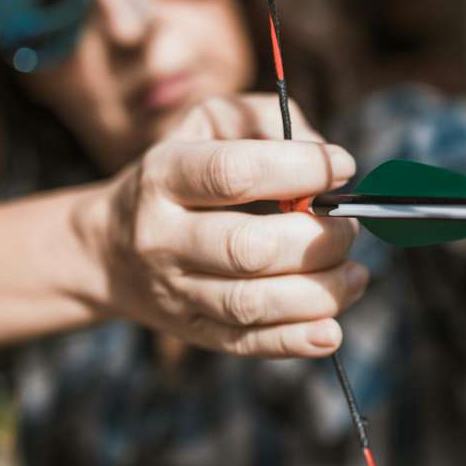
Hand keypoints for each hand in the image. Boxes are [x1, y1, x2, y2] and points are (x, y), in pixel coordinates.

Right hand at [76, 95, 367, 357]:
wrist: (110, 248)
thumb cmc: (183, 171)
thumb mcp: (207, 123)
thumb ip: (266, 121)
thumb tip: (326, 158)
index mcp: (164, 175)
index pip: (234, 173)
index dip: (299, 169)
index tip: (341, 167)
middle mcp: (163, 237)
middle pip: (247, 248)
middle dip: (317, 239)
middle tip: (349, 227)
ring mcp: (176, 291)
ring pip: (251, 304)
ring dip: (319, 292)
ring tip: (355, 274)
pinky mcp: (194, 332)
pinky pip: (248, 344)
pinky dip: (296, 342)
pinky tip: (332, 328)